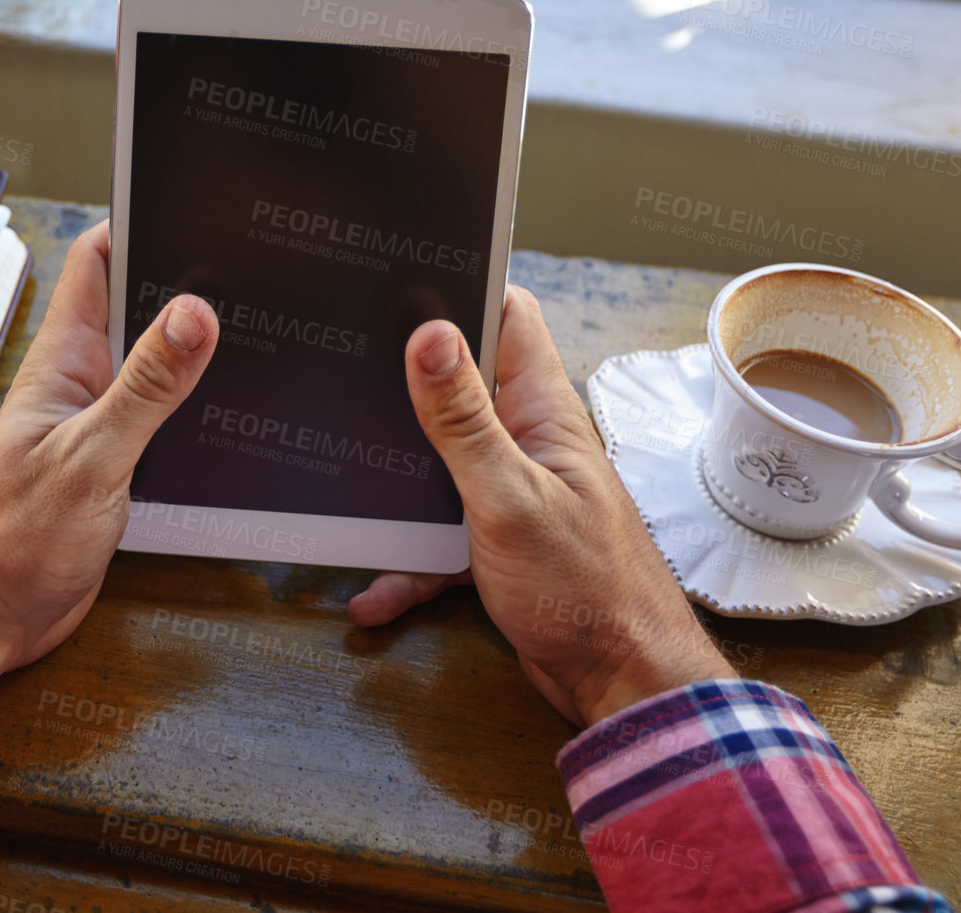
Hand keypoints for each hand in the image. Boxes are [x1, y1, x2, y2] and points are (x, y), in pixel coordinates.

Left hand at [0, 220, 218, 727]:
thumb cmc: (10, 543)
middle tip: (251, 265)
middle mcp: (79, 381)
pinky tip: (230, 412)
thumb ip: (144, 387)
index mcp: (62, 360)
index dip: (138, 220)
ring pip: (152, 363)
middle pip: (136, 306)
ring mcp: (96, 422)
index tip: (192, 198)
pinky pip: (159, 416)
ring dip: (193, 349)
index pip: (96, 260)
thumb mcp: (89, 458)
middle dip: (186, 281)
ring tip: (256, 330)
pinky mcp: (113, 465)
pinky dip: (193, 406)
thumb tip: (193, 313)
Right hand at [348, 286, 732, 726]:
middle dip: (404, 380)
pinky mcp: (496, 546)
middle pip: (459, 386)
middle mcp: (528, 441)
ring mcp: (511, 493)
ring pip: (438, 465)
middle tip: (342, 366)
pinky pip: (436, 540)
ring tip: (337, 477)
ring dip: (395, 481)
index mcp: (542, 412)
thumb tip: (431, 333)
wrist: (622, 684)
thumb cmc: (584, 589)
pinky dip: (405, 564)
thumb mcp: (509, 497)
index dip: (463, 286)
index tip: (399, 275)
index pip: (509, 316)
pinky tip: (370, 594)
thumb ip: (465, 421)